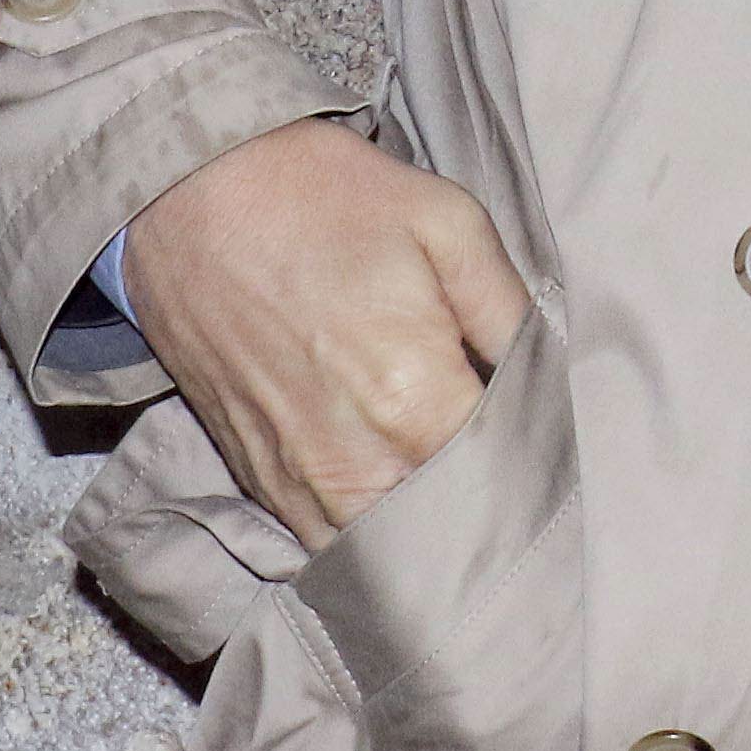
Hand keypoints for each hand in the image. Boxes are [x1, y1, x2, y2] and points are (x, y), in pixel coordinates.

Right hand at [118, 118, 530, 551]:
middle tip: (514, 470)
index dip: (536, 458)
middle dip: (487, 506)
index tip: (551, 440)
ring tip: (458, 494)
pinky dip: (365, 536)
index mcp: (413, 399)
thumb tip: (545, 373)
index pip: (504, 474)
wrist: (198, 197)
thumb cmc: (330, 201)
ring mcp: (298, 483)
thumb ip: (508, 310)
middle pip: (448, 527)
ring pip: (385, 552)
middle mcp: (354, 463)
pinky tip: (394, 498)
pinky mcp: (258, 483)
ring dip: (425, 533)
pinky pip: (327, 543)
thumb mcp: (449, 222)